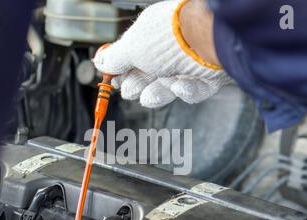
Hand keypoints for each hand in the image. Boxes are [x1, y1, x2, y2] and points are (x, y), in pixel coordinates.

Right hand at [93, 0, 230, 107]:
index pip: (133, 54)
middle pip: (149, 73)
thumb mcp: (131, 48)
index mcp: (152, 34)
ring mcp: (189, 63)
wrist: (206, 41)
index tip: (111, 80)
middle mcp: (170, 48)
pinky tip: (179, 87)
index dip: (121, 69)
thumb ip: (115, 58)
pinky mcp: (206, 78)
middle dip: (137, 84)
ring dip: (156, 94)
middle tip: (129, 90)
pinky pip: (193, 91)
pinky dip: (184, 92)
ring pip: (169, 85)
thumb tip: (99, 62)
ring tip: (147, 97)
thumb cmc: (168, 39)